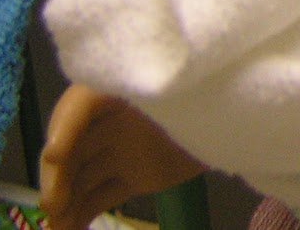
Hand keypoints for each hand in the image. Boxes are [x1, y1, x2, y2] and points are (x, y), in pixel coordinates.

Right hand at [39, 84, 204, 229]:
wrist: (246, 111)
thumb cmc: (213, 87)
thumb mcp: (185, 83)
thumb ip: (150, 92)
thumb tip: (103, 116)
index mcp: (120, 86)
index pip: (79, 103)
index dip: (64, 127)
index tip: (54, 154)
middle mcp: (113, 118)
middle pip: (74, 147)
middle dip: (58, 177)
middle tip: (53, 205)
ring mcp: (123, 149)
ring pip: (82, 178)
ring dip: (64, 203)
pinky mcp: (136, 175)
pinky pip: (102, 195)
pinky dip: (82, 215)